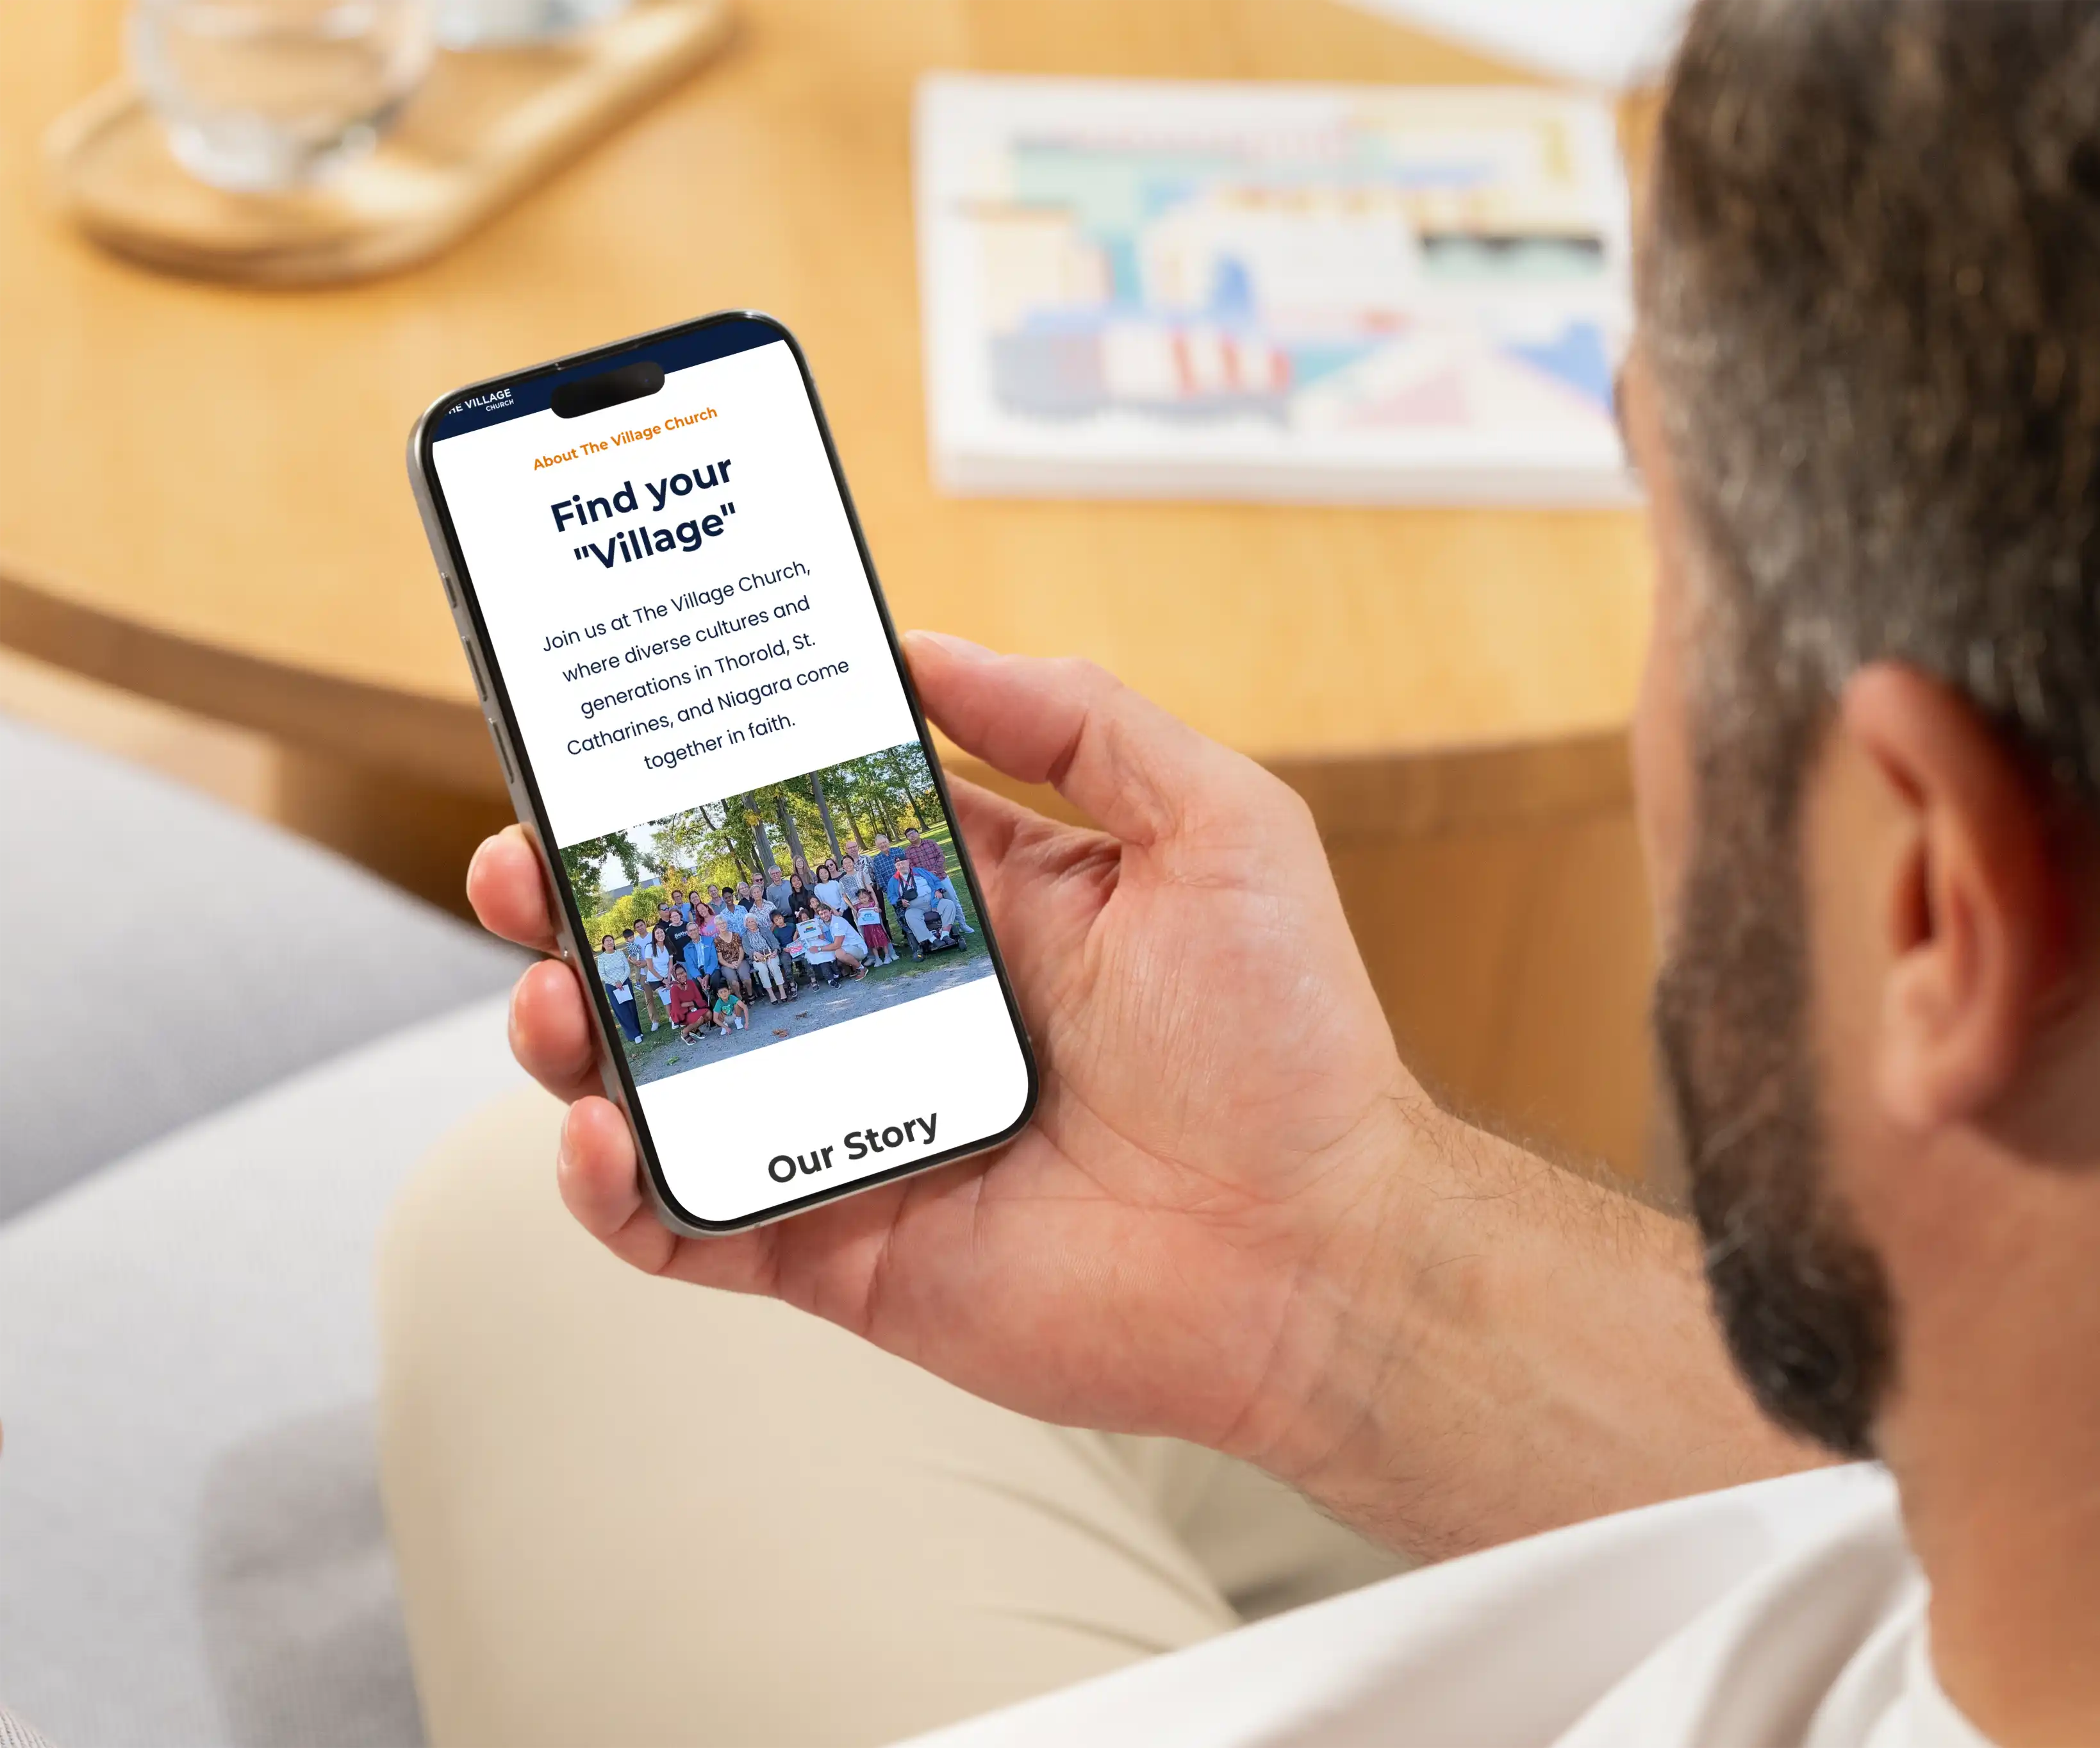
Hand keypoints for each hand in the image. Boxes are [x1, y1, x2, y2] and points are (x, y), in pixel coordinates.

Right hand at [470, 634, 1441, 1481]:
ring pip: (663, 1074)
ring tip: (548, 994)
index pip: (797, 822)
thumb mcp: (1220, 829)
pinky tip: (599, 1135)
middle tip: (526, 860)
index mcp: (967, 901)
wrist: (1318, 1253)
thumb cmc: (1289, 1042)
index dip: (699, 781)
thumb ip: (1081, 722)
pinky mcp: (839, 1246)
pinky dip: (613, 1187)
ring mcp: (855, 1126)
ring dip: (571, 1028)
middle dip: (587, 897)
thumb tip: (925, 647)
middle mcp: (894, 1006)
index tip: (610, 727)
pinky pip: (688, 1220)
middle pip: (695, 942)